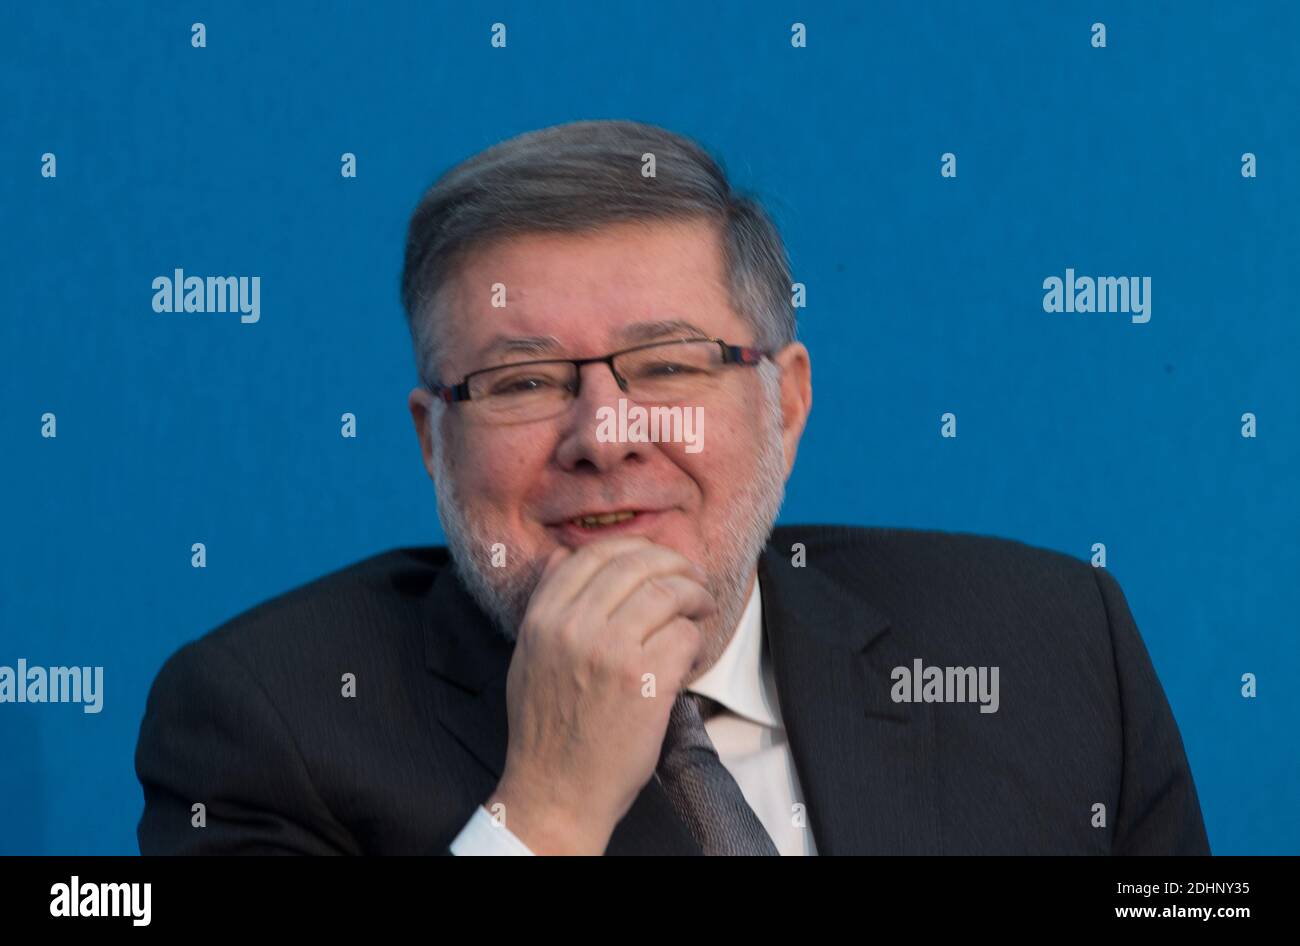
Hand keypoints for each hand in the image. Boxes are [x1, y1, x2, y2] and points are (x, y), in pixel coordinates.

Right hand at [486, 536, 712, 853]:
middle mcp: (573, 627)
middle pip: (636, 564)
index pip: (594, 554)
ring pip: (667, 592)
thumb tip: (564, 556)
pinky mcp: (644, 679)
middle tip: (693, 577)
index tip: (657, 559)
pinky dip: (696, 638)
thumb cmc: (546, 730)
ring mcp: (609, 651)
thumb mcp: (528, 658)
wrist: (556, 791)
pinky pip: (684, 635)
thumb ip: (545, 606)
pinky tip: (692, 652)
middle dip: (674, 564)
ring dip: (694, 595)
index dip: (635, 547)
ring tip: (702, 607)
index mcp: (542, 619)